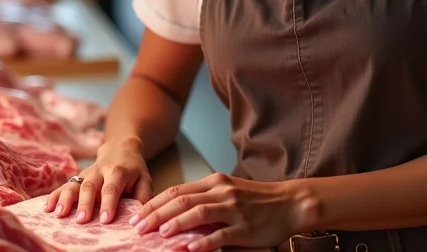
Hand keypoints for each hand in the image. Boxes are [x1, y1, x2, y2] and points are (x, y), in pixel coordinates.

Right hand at [44, 137, 151, 224]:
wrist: (120, 148)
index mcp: (118, 171)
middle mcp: (100, 171)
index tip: (105, 219)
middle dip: (85, 203)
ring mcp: (86, 173)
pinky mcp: (76, 177)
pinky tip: (47, 208)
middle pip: (90, 186)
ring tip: (59, 214)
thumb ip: (143, 196)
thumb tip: (141, 214)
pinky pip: (63, 185)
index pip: (112, 187)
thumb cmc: (133, 169)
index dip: (108, 202)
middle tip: (81, 221)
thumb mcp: (144, 178)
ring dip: (65, 199)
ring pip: (74, 184)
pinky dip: (54, 196)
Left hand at [130, 172, 304, 250]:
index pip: (178, 190)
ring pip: (198, 213)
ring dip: (176, 223)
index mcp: (215, 182)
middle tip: (138, 227)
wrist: (289, 203)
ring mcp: (233, 209)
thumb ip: (205, 199)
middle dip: (157, 213)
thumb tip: (174, 215)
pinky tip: (189, 249)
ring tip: (159, 233)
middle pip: (183, 199)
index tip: (137, 215)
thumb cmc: (257, 200)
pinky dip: (203, 242)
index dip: (155, 203)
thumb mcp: (229, 192)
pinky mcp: (243, 227)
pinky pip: (220, 235)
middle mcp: (222, 192)